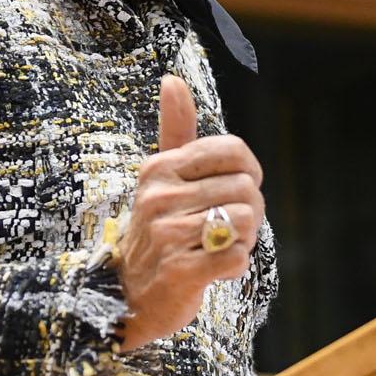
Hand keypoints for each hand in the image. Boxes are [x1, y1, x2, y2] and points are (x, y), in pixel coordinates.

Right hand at [114, 74, 264, 349]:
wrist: (125, 296)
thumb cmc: (157, 231)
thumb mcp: (161, 177)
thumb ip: (175, 130)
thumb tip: (172, 79)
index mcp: (160, 168)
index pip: (234, 151)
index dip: (248, 173)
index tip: (235, 190)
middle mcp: (160, 197)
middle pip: (246, 188)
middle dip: (250, 212)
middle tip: (226, 227)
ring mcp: (168, 235)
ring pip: (246, 222)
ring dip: (243, 239)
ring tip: (218, 246)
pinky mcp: (180, 272)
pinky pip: (237, 258)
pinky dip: (235, 265)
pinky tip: (214, 268)